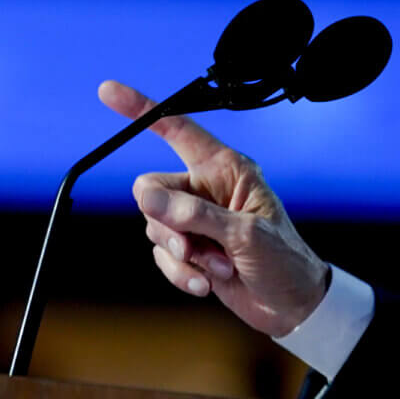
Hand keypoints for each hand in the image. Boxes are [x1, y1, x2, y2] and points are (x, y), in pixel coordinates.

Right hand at [99, 80, 330, 337]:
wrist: (291, 306)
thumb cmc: (284, 259)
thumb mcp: (245, 234)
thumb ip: (194, 214)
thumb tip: (146, 197)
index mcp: (225, 168)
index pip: (176, 128)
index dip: (141, 109)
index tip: (108, 92)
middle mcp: (205, 188)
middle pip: (152, 190)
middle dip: (167, 223)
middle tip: (191, 246)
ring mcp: (195, 220)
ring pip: (154, 226)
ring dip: (183, 254)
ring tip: (218, 267)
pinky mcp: (189, 249)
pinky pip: (162, 255)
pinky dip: (180, 273)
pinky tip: (206, 284)